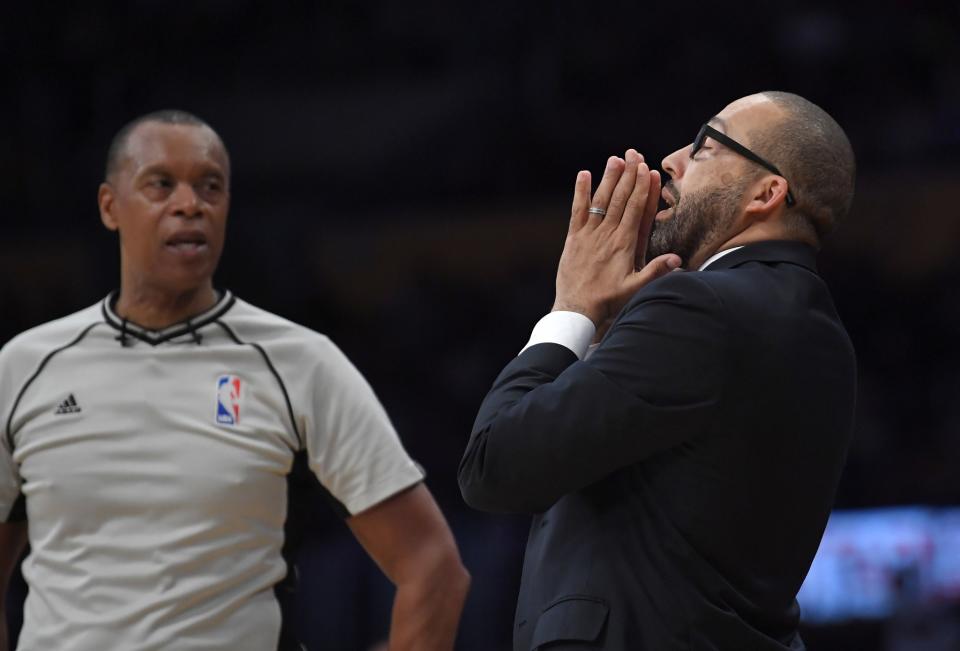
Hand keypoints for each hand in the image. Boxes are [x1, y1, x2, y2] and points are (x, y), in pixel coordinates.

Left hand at [552, 149, 681, 326]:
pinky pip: (578, 211)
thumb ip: (655, 271)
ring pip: (601, 201)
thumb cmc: (607, 301)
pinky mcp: (573, 238)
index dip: (642, 187)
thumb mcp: (635, 289)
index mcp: (623, 244)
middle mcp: (606, 234)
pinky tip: (584, 175)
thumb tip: (678, 259)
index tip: (647, 168)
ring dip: (608, 178)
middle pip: (620, 199)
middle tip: (634, 154)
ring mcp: (588, 234)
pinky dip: (581, 192)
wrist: (577, 309)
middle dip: (628, 175)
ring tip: (616, 158)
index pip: (635, 209)